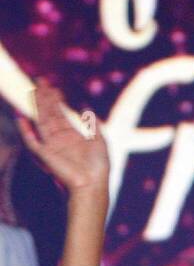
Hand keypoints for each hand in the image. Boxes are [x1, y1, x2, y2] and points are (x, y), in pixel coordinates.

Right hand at [17, 79, 109, 195]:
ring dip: (37, 106)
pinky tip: (22, 117)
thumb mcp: (100, 141)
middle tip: (40, 81)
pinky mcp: (45, 155)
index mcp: (71, 136)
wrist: (93, 184)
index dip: (56, 100)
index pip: (60, 114)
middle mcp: (59, 139)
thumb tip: (86, 107)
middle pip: (49, 114)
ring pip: (41, 121)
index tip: (53, 87)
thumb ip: (94, 124)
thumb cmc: (99, 167)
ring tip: (34, 90)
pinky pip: (32, 141)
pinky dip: (25, 130)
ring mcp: (51, 146)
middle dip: (44, 98)